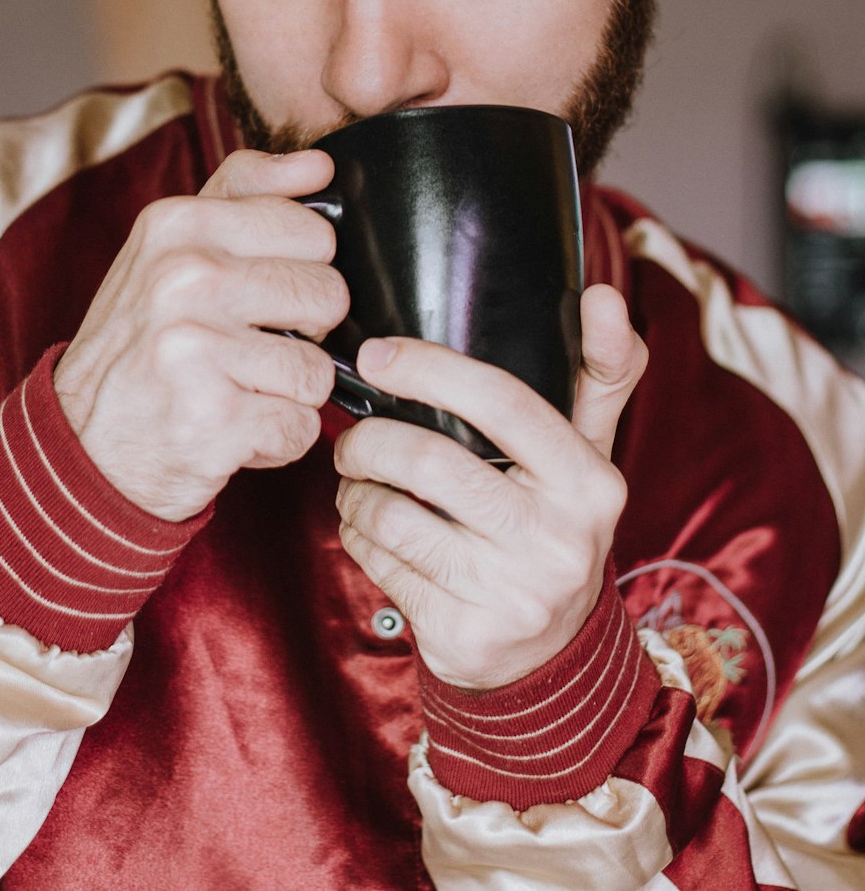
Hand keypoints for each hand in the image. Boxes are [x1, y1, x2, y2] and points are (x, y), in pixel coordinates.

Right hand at [54, 149, 348, 521]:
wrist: (78, 444)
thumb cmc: (139, 341)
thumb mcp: (170, 247)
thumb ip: (246, 194)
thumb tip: (319, 165)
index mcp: (178, 224)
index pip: (313, 227)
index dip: (304, 268)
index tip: (262, 291)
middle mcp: (184, 278)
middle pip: (329, 295)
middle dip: (305, 332)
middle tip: (251, 347)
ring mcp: (196, 351)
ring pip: (319, 369)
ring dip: (288, 393)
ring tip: (236, 389)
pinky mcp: (213, 420)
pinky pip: (300, 427)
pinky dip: (275, 441)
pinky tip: (231, 429)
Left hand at [334, 284, 646, 689]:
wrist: (553, 659)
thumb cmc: (554, 525)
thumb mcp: (588, 455)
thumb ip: (598, 373)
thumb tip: (601, 294)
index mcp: (590, 481)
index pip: (502, 401)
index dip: (429, 369)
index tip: (377, 355)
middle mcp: (557, 539)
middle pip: (430, 460)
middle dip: (369, 439)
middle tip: (351, 435)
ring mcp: (511, 595)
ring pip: (392, 515)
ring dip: (354, 490)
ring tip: (355, 480)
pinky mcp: (464, 635)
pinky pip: (380, 565)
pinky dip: (356, 536)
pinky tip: (366, 527)